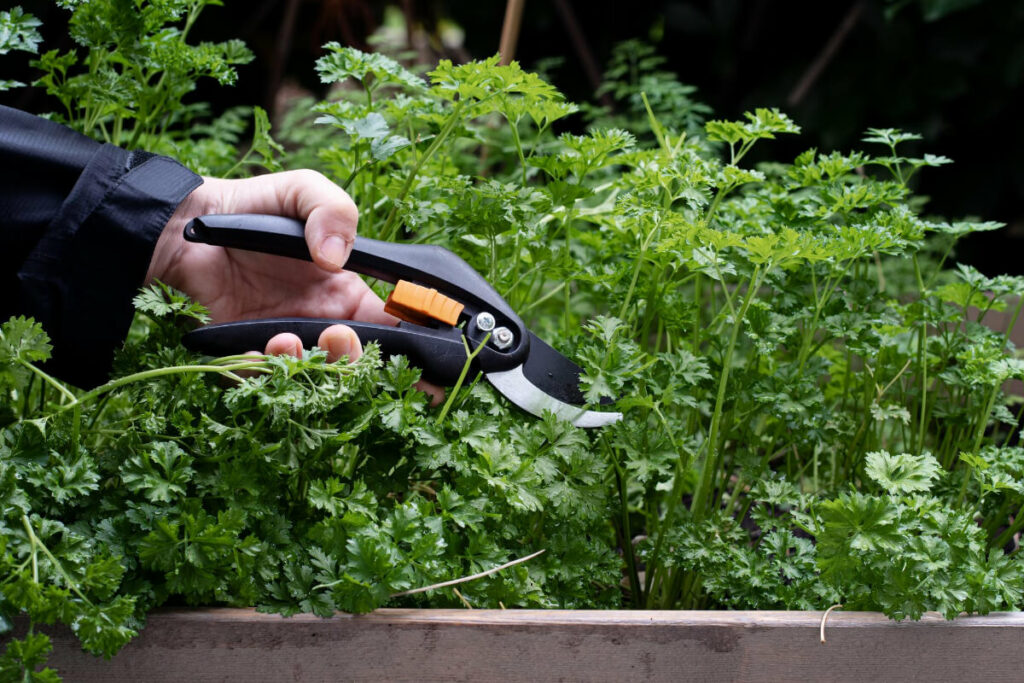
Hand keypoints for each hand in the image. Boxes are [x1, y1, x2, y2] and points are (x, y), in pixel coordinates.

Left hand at [147, 170, 439, 399]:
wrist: (188, 223)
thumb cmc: (254, 205)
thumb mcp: (303, 190)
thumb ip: (334, 210)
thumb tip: (335, 258)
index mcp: (347, 291)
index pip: (392, 327)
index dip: (414, 347)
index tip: (425, 359)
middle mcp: (322, 321)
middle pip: (357, 361)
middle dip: (354, 360)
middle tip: (335, 336)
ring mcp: (287, 338)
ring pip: (315, 376)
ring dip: (309, 368)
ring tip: (283, 340)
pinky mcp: (249, 350)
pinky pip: (265, 378)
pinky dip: (267, 372)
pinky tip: (259, 349)